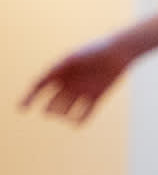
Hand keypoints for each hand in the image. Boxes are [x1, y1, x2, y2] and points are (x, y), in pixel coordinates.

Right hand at [22, 38, 136, 123]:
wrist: (118, 52)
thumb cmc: (93, 51)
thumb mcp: (72, 58)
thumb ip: (57, 69)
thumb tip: (41, 82)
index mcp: (58, 73)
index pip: (38, 89)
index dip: (28, 99)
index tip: (22, 109)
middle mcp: (67, 84)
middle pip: (52, 105)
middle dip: (51, 109)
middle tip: (53, 109)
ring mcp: (81, 92)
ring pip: (66, 112)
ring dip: (64, 115)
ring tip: (67, 110)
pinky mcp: (96, 97)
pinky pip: (85, 115)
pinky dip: (80, 121)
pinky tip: (77, 123)